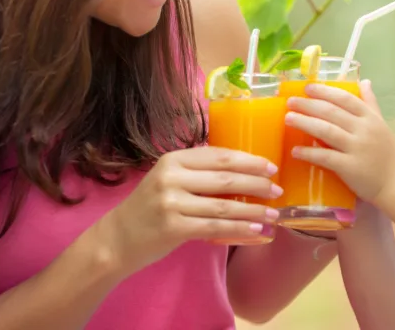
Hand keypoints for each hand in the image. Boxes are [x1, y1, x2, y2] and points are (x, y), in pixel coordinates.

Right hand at [102, 146, 281, 273]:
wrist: (117, 238)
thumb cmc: (149, 207)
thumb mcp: (168, 180)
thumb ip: (197, 173)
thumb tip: (243, 173)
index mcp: (173, 159)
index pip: (218, 156)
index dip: (248, 160)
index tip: (270, 166)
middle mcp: (171, 177)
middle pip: (224, 177)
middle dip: (256, 183)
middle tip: (277, 189)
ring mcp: (171, 202)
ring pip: (223, 205)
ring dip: (253, 210)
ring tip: (273, 213)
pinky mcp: (173, 227)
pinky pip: (214, 227)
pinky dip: (239, 229)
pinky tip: (256, 231)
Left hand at [284, 80, 394, 204]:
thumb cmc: (388, 153)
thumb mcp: (382, 124)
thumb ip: (371, 103)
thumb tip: (364, 81)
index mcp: (370, 117)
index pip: (344, 98)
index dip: (324, 91)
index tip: (307, 87)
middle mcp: (364, 129)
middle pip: (331, 112)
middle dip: (308, 105)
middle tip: (290, 102)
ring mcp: (357, 148)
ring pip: (326, 130)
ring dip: (304, 123)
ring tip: (288, 119)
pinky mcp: (350, 167)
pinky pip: (325, 157)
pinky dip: (309, 152)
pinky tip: (295, 150)